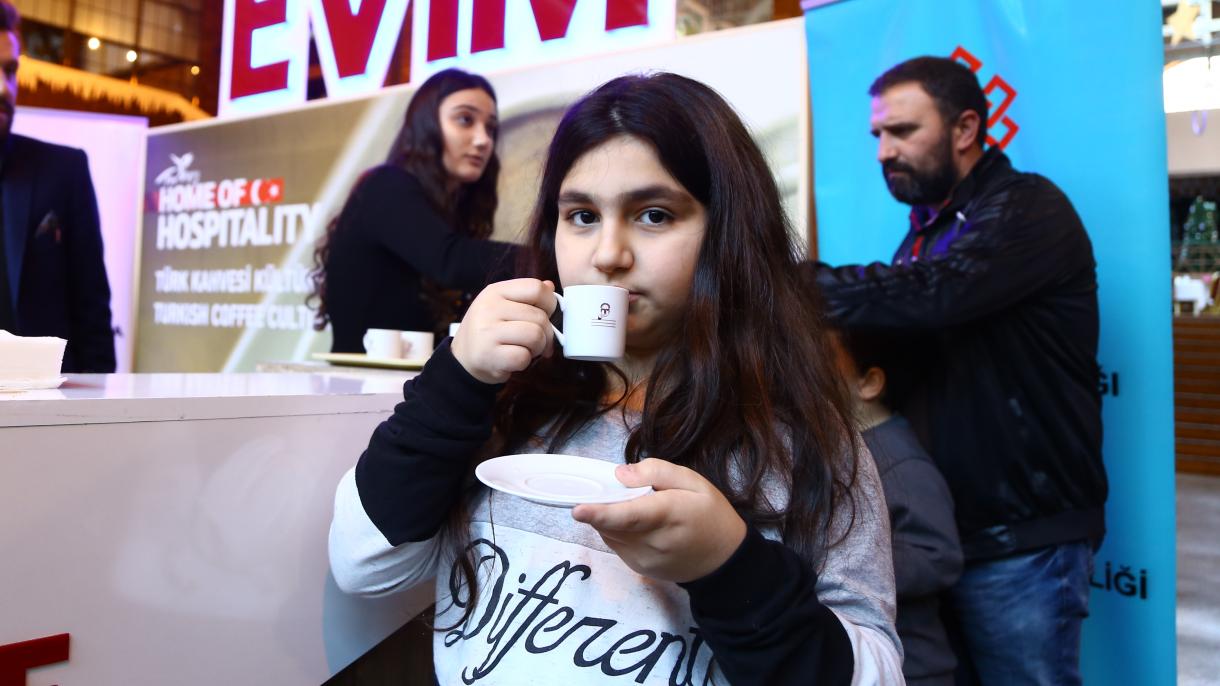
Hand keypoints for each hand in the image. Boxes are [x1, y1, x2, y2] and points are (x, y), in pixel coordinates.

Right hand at [451, 278, 556, 383]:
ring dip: (537, 348)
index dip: (549, 304)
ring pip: (535, 336)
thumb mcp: (503, 306)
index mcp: (495, 291)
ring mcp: (486, 331)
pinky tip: (513, 360)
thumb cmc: (490, 330)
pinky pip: (523, 357)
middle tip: (536, 341)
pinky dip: (524, 362)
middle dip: (546, 333)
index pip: (536, 288)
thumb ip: (527, 296)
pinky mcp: (487, 354)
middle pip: (540, 316)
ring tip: (525, 349)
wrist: (463, 358)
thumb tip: (550, 287)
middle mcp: (489, 307)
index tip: (545, 315)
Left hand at [571, 458, 746, 582]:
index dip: (601, 513)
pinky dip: (616, 530)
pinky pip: (615, 544)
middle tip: (615, 491)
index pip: (629, 516)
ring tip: (634, 507)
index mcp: (669, 515)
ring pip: (609, 534)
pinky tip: (636, 523)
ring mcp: (644, 559)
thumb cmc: (710, 514)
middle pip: (612, 524)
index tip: (577, 510)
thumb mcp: (693, 481)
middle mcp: (653, 542)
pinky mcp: (638, 568)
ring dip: (610, 518)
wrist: (724, 561)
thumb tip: (620, 474)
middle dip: (603, 505)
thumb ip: (657, 472)